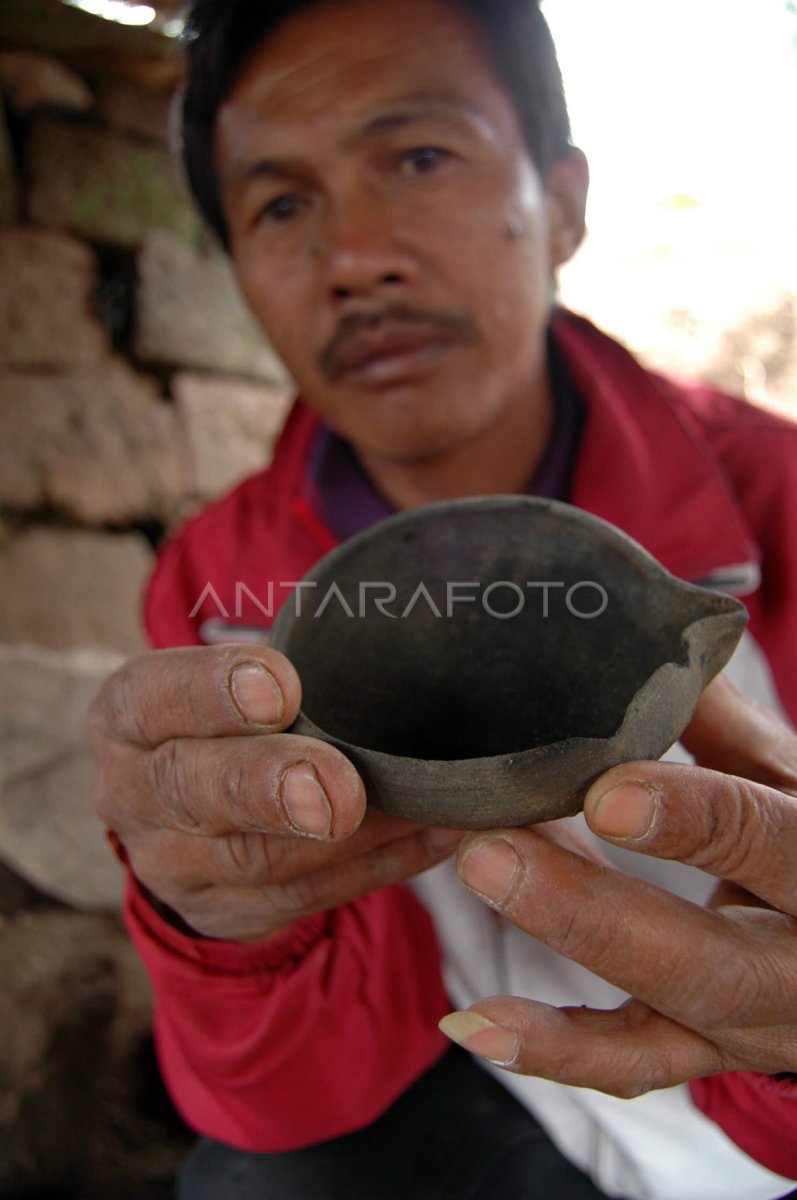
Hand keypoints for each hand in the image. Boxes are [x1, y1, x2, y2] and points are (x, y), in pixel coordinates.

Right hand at [90, 645, 462, 941]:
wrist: (186, 812)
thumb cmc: (226, 718)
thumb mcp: (222, 680)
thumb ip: (274, 674)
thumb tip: (372, 652)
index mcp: (129, 716)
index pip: (155, 699)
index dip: (214, 692)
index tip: (283, 689)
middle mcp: (132, 793)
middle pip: (194, 790)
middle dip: (272, 786)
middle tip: (341, 790)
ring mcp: (170, 864)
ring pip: (255, 857)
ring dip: (349, 836)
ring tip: (418, 805)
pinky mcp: (220, 911)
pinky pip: (301, 897)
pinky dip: (375, 866)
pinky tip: (428, 835)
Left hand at [439, 676, 796, 1095]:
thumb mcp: (792, 777)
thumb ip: (723, 721)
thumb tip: (645, 643)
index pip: (772, 843)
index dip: (692, 820)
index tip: (602, 789)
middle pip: (704, 962)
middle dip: (590, 912)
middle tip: (490, 852)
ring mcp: (752, 1025)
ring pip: (660, 1025)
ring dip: (555, 973)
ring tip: (474, 902)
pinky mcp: (708, 1052)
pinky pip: (631, 1066)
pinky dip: (552, 1049)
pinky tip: (473, 1024)